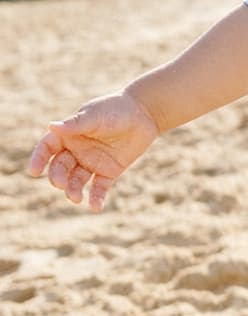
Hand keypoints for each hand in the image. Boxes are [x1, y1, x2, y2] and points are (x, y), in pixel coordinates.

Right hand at [28, 93, 160, 211]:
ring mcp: (92, 163)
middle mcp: (76, 151)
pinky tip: (95, 207)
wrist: (145, 113)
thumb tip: (51, 126)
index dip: (39, 159)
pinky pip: (99, 188)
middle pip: (60, 168)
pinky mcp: (109, 172)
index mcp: (68, 135)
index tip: (34, 171)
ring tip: (76, 198)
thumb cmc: (116, 109)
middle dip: (58, 178)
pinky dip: (96, 198)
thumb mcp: (96, 115)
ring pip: (76, 181)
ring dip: (73, 191)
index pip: (47, 148)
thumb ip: (76, 124)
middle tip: (61, 184)